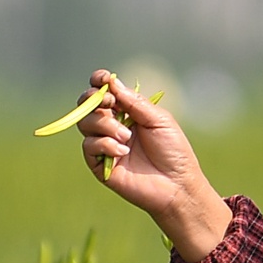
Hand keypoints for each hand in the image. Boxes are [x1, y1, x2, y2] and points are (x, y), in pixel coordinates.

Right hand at [76, 69, 232, 261]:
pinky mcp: (99, 164)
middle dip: (95, 99)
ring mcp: (104, 145)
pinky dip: (105, 144)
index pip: (104, 92)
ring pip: (86, 123)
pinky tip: (124, 152)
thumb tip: (112, 82)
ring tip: (127, 137)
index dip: (99, 81)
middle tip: (111, 104)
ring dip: (105, 124)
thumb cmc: (173, 151)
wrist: (176, 184)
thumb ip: (134, 102)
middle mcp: (112, 126)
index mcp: (127, 112)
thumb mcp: (158, 119)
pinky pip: (89, 145)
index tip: (103, 79)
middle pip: (87, 104)